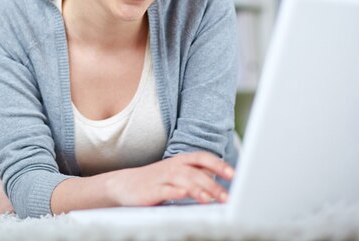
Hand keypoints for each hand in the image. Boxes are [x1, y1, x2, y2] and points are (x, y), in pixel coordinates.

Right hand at [105, 152, 233, 206]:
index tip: (233, 174)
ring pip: (183, 181)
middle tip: (227, 197)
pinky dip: (175, 192)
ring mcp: (162, 178)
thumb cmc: (157, 181)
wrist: (125, 184)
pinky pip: (165, 190)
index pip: (203, 158)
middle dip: (213, 185)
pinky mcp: (152, 190)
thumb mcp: (178, 175)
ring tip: (210, 200)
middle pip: (196, 172)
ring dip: (198, 189)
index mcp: (181, 161)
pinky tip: (183, 196)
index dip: (219, 164)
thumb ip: (197, 177)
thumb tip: (220, 185)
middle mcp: (173, 167)